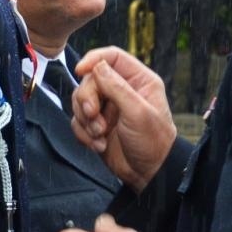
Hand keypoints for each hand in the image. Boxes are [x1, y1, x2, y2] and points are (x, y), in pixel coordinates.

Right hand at [70, 47, 176, 190]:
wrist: (149, 174)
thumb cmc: (153, 142)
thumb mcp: (138, 112)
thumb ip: (116, 87)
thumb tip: (97, 66)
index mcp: (138, 80)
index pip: (112, 57)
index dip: (93, 59)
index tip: (80, 71)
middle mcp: (121, 90)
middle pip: (90, 80)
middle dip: (87, 99)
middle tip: (94, 116)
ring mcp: (108, 107)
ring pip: (80, 100)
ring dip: (85, 119)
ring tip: (100, 135)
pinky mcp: (97, 125)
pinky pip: (78, 121)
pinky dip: (84, 133)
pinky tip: (99, 145)